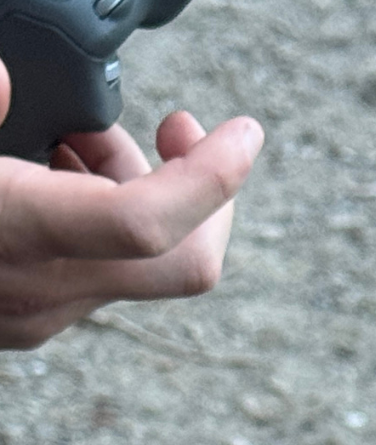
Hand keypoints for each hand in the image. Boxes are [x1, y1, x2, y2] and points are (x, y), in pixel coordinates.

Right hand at [0, 58, 262, 348]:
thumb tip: (8, 82)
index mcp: (11, 230)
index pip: (154, 225)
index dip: (214, 178)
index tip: (243, 132)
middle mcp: (39, 289)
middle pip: (184, 262)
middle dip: (197, 190)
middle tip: (169, 125)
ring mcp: (35, 315)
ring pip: (140, 266)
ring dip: (139, 193)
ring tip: (78, 133)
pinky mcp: (23, 322)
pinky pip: (95, 274)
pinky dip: (97, 220)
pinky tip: (48, 169)